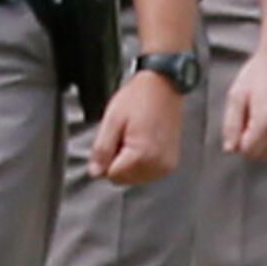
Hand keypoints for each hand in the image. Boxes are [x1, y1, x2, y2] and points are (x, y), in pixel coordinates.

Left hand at [86, 72, 183, 186]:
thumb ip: (101, 150)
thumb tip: (95, 172)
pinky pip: (147, 172)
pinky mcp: (171, 162)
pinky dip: (141, 161)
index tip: (114, 139)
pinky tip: (144, 141)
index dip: (106, 158)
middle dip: (118, 161)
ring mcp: (167, 164)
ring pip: (135, 177)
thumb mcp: (112, 121)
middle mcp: (158, 164)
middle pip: (124, 179)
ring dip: (130, 162)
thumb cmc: (139, 97)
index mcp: (143, 156)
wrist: (163, 85)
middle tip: (125, 136)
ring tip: (136, 136)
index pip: (112, 176)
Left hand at [218, 48, 266, 162]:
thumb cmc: (262, 72)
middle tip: (254, 120)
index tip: (241, 127)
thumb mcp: (236, 96)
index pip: (248, 150)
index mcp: (266, 121)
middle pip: (264, 154)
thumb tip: (230, 148)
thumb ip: (231, 126)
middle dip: (254, 143)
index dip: (240, 141)